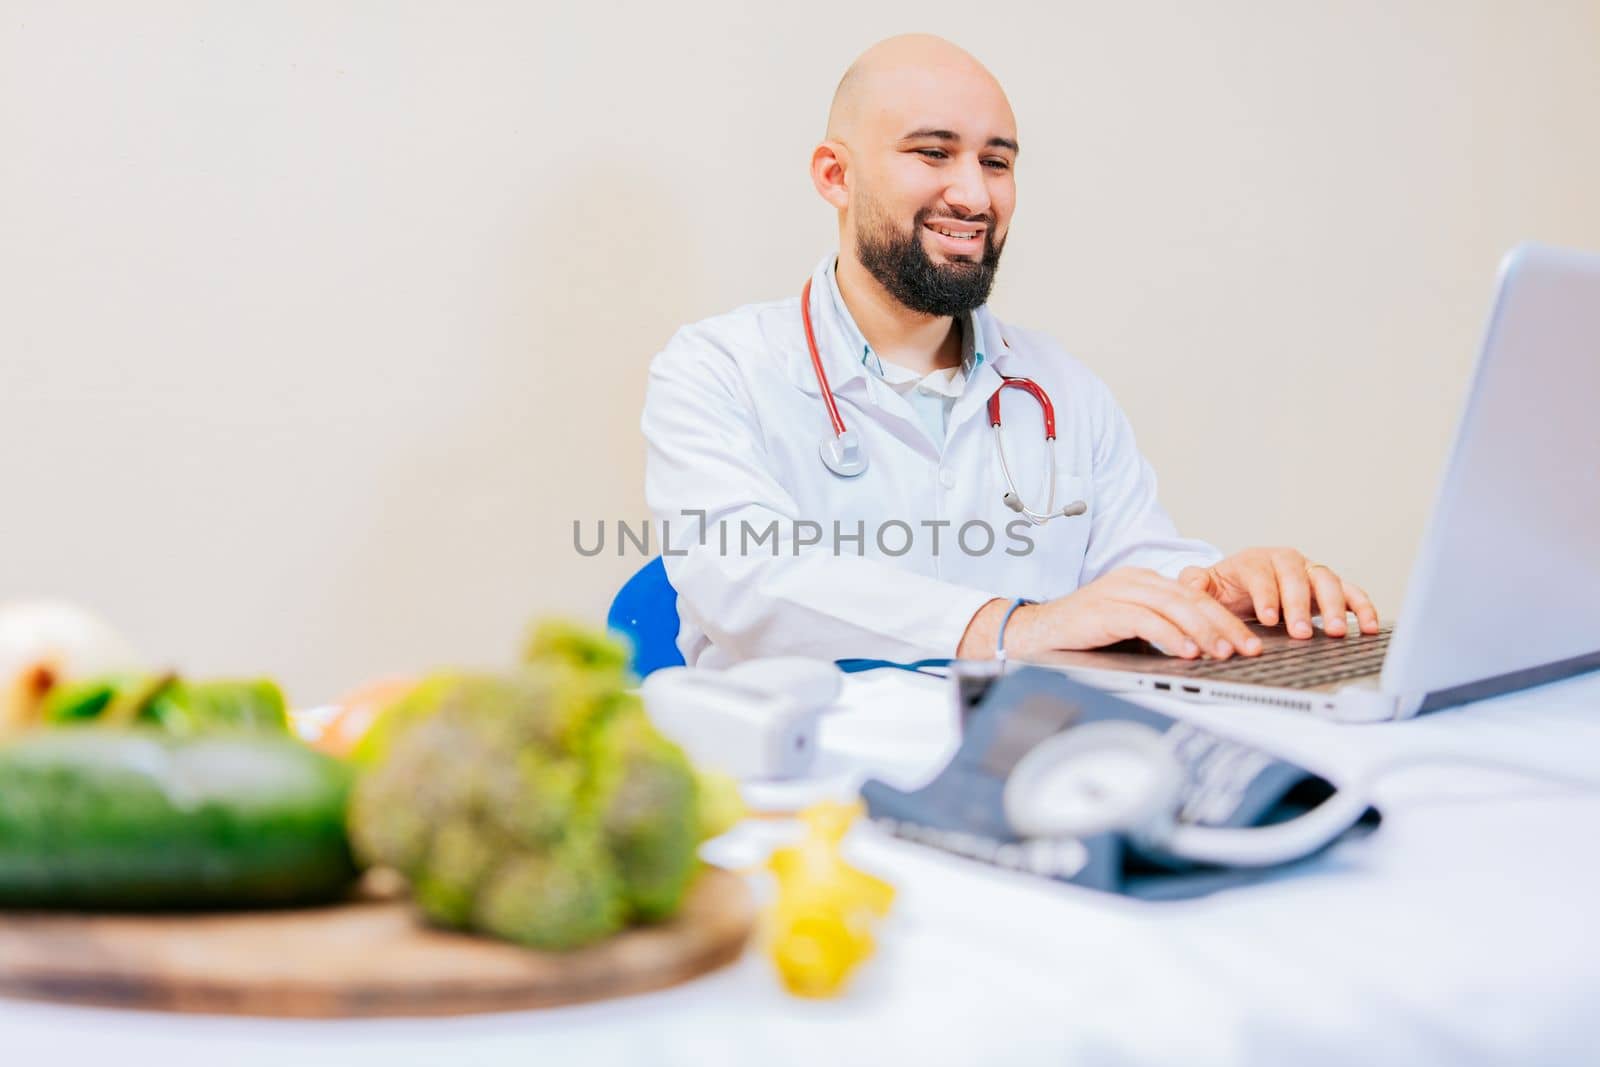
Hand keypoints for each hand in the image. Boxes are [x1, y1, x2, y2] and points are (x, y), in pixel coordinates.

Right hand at [996, 567, 1264, 660]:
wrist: (1033, 633)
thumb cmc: (1081, 636)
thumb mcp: (1128, 629)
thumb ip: (1160, 631)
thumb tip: (1201, 652)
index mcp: (1143, 582)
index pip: (1195, 597)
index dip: (1225, 618)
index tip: (1249, 641)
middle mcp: (1134, 581)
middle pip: (1191, 599)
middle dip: (1224, 625)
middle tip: (1248, 649)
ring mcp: (1118, 592)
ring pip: (1173, 607)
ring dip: (1203, 632)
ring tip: (1224, 653)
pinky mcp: (1103, 610)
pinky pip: (1145, 620)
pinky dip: (1169, 636)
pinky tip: (1186, 652)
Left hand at [1178, 547, 1378, 638]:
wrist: (1241, 586)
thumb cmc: (1226, 588)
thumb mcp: (1206, 586)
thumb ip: (1196, 583)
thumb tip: (1191, 583)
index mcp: (1254, 560)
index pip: (1261, 572)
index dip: (1267, 594)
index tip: (1269, 618)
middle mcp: (1285, 561)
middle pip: (1296, 575)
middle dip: (1300, 604)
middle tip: (1300, 632)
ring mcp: (1309, 573)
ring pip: (1326, 581)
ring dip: (1334, 606)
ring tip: (1335, 632)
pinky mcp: (1329, 588)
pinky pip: (1351, 593)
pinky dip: (1362, 607)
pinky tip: (1367, 627)